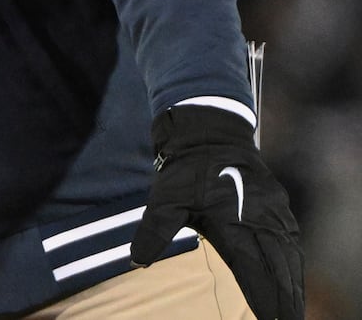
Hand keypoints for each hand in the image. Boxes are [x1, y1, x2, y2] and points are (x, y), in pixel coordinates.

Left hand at [131, 105, 302, 318]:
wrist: (210, 133)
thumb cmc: (185, 170)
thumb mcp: (164, 199)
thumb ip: (155, 231)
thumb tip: (138, 260)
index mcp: (233, 223)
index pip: (254, 271)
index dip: (264, 298)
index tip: (269, 319)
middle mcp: (260, 220)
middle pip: (279, 270)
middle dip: (284, 300)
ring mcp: (274, 213)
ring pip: (290, 257)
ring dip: (294, 285)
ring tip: (292, 312)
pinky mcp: (279, 206)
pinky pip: (293, 241)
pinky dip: (296, 263)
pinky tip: (295, 277)